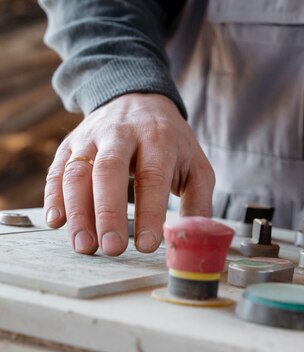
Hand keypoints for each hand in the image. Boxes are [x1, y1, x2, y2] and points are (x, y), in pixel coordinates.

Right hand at [44, 93, 213, 255]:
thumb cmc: (171, 144)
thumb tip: (193, 239)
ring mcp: (91, 138)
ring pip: (78, 172)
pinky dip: (53, 197)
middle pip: (109, 170)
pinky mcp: (70, 144)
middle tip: (111, 248)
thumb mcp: (196, 167)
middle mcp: (122, 134)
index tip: (148, 245)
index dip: (149, 212)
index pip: (152, 176)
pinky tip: (56, 222)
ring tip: (85, 246)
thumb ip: (199, 203)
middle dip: (108, 212)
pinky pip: (57, 170)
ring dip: (78, 211)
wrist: (139, 100)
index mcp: (159, 139)